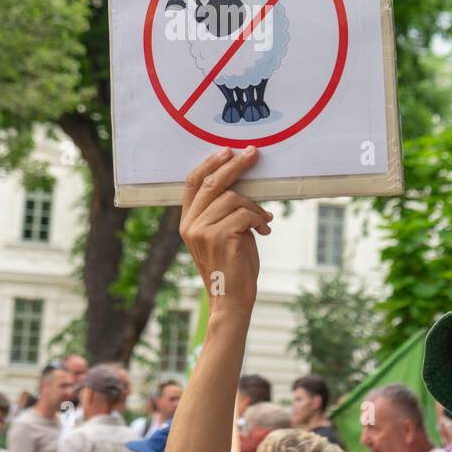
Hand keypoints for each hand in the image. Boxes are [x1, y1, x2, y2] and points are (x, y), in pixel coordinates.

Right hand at [179, 145, 272, 317]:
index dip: (209, 163)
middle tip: (253, 153)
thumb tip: (242, 182)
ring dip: (255, 207)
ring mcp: (202, 231)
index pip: (192, 183)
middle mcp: (190, 224)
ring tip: (263, 222)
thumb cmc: (232, 266)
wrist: (231, 300)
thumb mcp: (222, 233)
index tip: (227, 151)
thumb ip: (223, 210)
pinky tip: (263, 231)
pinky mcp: (218, 237)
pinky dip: (258, 219)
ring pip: (233, 198)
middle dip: (235, 165)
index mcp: (187, 221)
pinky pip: (244, 213)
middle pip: (212, 183)